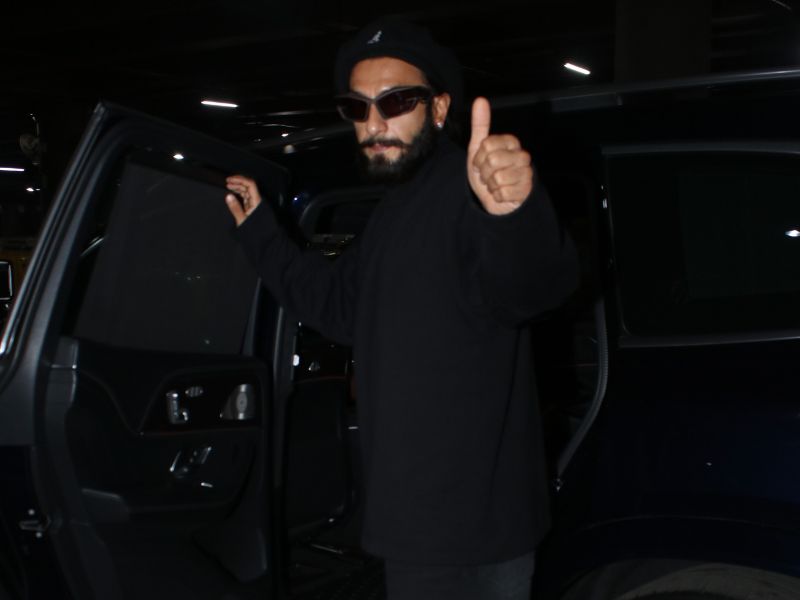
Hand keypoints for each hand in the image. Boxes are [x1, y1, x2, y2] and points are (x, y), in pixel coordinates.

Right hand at [225, 175, 261, 225]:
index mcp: (256, 201)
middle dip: (237, 182)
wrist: (262, 238)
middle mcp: (256, 200)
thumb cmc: (254, 230)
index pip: (250, 184)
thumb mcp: (242, 220)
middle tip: (227, 181)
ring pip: (246, 190)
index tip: (230, 179)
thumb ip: (235, 208)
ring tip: (228, 186)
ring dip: (238, 186)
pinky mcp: (251, 206)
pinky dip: (239, 192)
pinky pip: (246, 195)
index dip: (240, 179)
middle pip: (248, 185)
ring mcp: (254, 202)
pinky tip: (233, 192)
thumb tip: (228, 196)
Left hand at [467, 97, 533, 215]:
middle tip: (488, 176)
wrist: (494, 198)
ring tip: (495, 185)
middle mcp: (522, 155)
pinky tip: (502, 194)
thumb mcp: (478, 149)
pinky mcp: (527, 190)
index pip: (486, 145)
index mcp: (510, 142)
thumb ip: (480, 125)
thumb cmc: (487, 173)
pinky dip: (498, 196)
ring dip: (491, 186)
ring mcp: (526, 172)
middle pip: (492, 160)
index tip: (480, 164)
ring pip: (498, 178)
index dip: (478, 158)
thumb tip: (480, 100)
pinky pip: (503, 193)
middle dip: (484, 173)